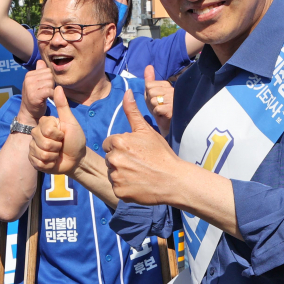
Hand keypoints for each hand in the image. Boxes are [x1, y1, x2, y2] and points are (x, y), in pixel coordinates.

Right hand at [20, 60, 53, 123]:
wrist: (29, 113)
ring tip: (46, 95)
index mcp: (29, 74)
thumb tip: (41, 61)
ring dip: (51, 90)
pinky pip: (49, 90)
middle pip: (50, 75)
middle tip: (46, 92)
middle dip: (51, 84)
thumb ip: (39, 71)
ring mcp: (30, 87)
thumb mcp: (36, 83)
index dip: (49, 79)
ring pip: (50, 83)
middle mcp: (28, 79)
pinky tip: (48, 98)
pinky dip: (51, 95)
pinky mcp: (34, 96)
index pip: (47, 70)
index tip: (45, 87)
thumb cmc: (35, 97)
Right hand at [30, 87, 85, 174]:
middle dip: (55, 146)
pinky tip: (52, 161)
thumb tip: (58, 86)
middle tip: (60, 145)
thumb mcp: (70, 122)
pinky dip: (48, 164)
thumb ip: (62, 105)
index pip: (45, 128)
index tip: (63, 135)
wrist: (76, 159)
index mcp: (44, 124)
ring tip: (57, 154)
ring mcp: (33, 147)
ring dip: (53, 156)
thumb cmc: (75, 139)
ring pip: (39, 152)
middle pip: (41, 141)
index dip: (57, 134)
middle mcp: (36, 134)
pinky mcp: (33, 160)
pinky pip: (37, 162)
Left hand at [102, 88, 180, 205]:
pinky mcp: (119, 192)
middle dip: (120, 160)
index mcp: (118, 141)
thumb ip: (133, 112)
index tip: (135, 152)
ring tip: (139, 174)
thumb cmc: (161, 154)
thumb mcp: (146, 131)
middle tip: (139, 163)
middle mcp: (114, 159)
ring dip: (121, 173)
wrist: (173, 180)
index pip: (109, 143)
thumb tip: (127, 92)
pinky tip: (138, 184)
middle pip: (109, 158)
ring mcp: (116, 177)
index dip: (121, 147)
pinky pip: (116, 187)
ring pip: (112, 173)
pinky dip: (125, 187)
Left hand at [142, 66, 173, 136]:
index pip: (149, 85)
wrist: (169, 126)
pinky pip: (157, 108)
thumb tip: (148, 66)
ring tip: (161, 112)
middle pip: (150, 91)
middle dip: (151, 102)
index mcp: (167, 85)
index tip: (156, 101)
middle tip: (158, 107)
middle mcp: (172, 90)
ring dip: (154, 109)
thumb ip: (150, 80)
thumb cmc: (160, 110)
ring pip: (153, 100)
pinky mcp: (174, 109)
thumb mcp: (152, 94)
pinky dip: (158, 114)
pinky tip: (164, 116)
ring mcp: (174, 99)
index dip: (149, 95)